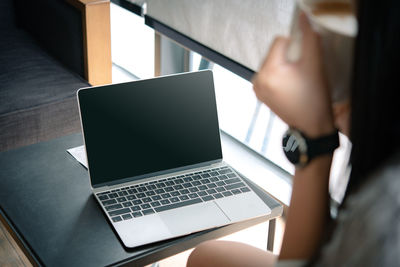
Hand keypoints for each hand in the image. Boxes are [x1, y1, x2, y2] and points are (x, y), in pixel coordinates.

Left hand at [252, 14, 334, 137]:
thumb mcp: (315, 65)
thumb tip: (304, 22)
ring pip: (273, 62)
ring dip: (286, 67)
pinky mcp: (261, 94)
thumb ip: (309, 39)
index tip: (304, 60)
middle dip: (290, 57)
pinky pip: (271, 74)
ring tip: (298, 82)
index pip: (280, 41)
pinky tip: (292, 86)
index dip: (296, 46)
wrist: (312, 126)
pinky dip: (281, 76)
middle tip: (302, 73)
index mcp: (268, 72)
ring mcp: (258, 88)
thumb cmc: (314, 101)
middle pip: (275, 52)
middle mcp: (258, 80)